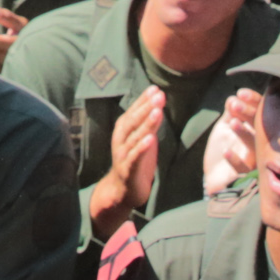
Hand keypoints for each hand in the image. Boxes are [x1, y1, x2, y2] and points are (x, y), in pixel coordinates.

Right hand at [90, 84, 163, 235]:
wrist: (122, 190)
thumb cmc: (134, 161)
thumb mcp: (141, 139)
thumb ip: (147, 123)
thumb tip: (157, 101)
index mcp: (123, 131)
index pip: (133, 112)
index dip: (143, 101)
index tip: (155, 88)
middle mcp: (120, 140)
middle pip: (133, 122)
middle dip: (146, 108)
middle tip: (159, 95)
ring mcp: (123, 155)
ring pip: (135, 137)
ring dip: (146, 124)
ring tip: (157, 112)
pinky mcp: (128, 170)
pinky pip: (135, 157)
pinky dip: (142, 148)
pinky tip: (151, 139)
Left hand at [200, 89, 260, 195]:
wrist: (216, 173)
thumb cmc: (225, 146)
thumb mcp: (226, 126)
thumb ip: (231, 112)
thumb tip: (233, 98)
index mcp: (256, 129)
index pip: (259, 112)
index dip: (253, 102)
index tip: (240, 93)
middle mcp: (259, 143)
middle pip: (259, 127)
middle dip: (248, 114)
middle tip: (235, 105)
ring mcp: (253, 159)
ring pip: (254, 147)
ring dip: (244, 134)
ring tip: (233, 123)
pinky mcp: (244, 175)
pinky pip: (243, 169)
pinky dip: (235, 160)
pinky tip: (226, 152)